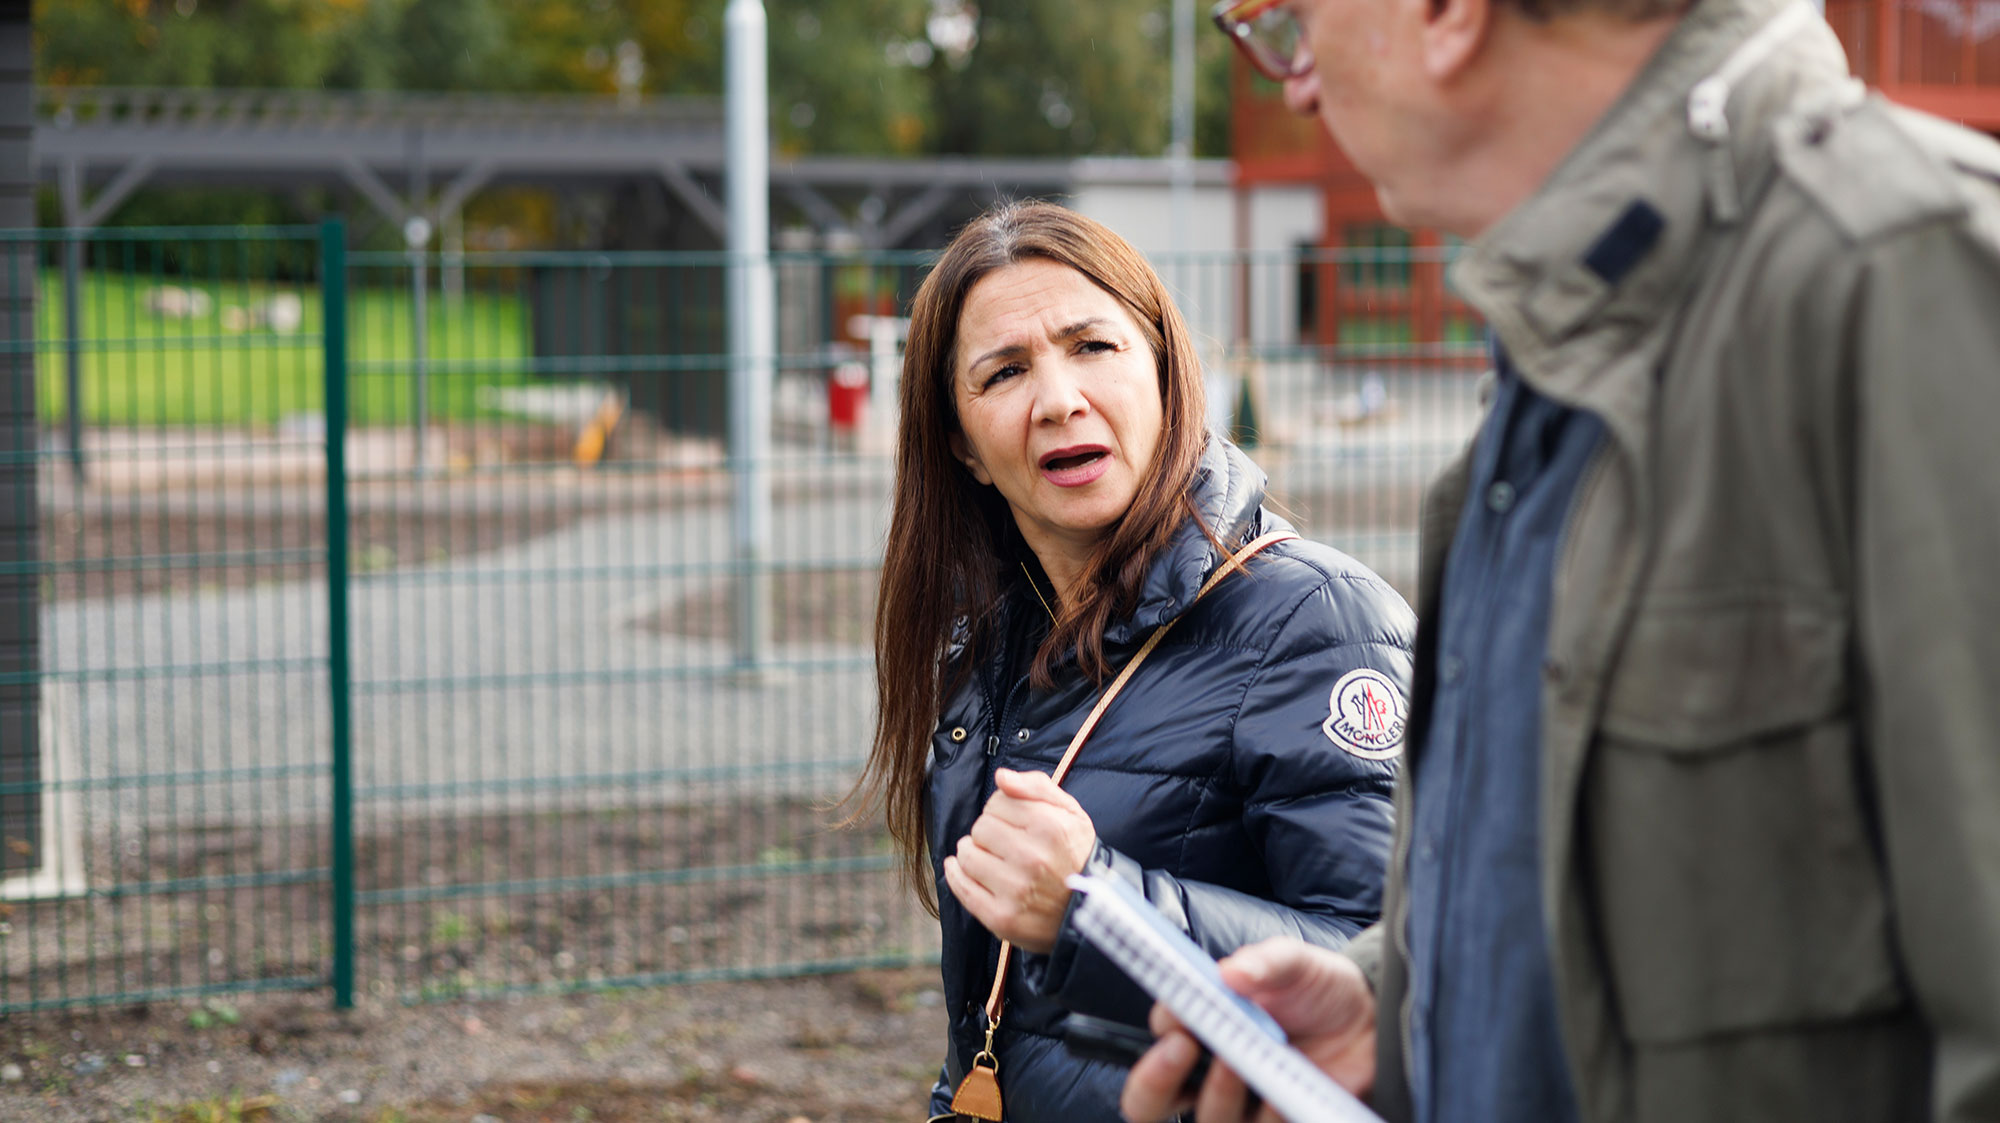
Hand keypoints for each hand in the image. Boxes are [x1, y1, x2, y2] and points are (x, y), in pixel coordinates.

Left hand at [941, 768, 1095, 953]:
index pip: (996, 803)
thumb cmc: (1076, 856)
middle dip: (987, 831)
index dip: (1001, 810)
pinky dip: (955, 874)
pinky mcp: (1001, 917)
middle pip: (980, 828)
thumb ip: (1036, 787)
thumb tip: (1001, 777)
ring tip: (986, 856)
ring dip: (971, 852)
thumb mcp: (1071, 813)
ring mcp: (1016, 890)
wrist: (1091, 911)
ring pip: (967, 855)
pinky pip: (961, 887)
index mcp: (1051, 827)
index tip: (1012, 822)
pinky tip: (960, 868)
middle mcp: (1033, 858)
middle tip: (1002, 843)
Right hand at [1119, 938, 1377, 1122]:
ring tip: (1241, 1064)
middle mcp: (1209, 1068)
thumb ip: (1266, 961)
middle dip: (1152, 1083)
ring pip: (1205, 1120)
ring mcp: (1239, 1102)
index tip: (1180, 1022)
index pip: (1162, 1032)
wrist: (1370, 1024)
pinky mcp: (1271, 1122)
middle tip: (1183, 1048)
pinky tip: (1284, 1096)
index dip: (1163, 1029)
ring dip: (1216, 1095)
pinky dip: (1267, 1117)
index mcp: (1203, 1023)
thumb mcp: (1295, 962)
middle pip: (1151, 1099)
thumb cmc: (1319, 988)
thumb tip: (1230, 972)